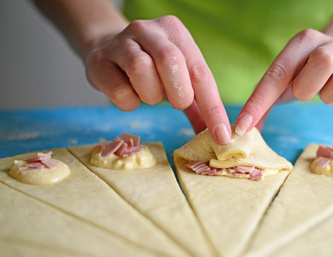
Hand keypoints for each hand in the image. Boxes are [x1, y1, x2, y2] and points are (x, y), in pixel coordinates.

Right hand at [84, 16, 230, 143]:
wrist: (105, 50)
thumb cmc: (151, 69)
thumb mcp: (179, 80)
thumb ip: (199, 106)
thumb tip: (219, 136)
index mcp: (175, 32)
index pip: (200, 73)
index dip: (213, 108)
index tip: (221, 136)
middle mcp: (149, 31)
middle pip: (170, 61)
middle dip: (179, 93)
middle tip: (177, 102)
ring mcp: (121, 43)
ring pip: (141, 69)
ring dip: (151, 95)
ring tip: (150, 94)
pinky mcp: (99, 61)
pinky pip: (120, 90)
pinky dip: (130, 102)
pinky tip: (130, 94)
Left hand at [235, 29, 332, 134]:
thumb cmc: (304, 74)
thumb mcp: (282, 84)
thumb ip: (262, 104)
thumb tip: (243, 132)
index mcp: (301, 43)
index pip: (277, 74)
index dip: (258, 103)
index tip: (243, 128)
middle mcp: (330, 45)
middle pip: (323, 61)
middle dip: (309, 87)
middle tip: (304, 94)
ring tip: (327, 95)